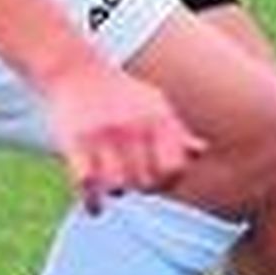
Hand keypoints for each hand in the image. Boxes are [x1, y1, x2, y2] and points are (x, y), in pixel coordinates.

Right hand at [39, 56, 202, 213]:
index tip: (154, 178)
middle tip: (130, 181)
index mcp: (156, 119)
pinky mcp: (74, 141)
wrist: (74, 66)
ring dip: (115, 191)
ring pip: (117, 186)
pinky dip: (93, 203)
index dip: (167, 180)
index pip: (174, 168)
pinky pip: (86, 183)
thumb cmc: (119, 90)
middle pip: (145, 181)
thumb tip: (201, 151)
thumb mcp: (152, 102)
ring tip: (111, 186)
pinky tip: (94, 208)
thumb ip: (176, 129)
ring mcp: (103, 135)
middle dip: (139, 186)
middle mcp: (133, 127)